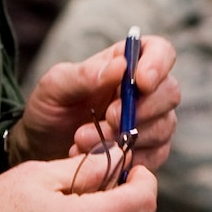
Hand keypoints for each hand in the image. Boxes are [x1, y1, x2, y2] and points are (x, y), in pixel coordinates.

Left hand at [15, 35, 179, 171]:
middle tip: (108, 118)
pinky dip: (128, 158)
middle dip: (142, 109)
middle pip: (170, 92)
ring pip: (164, 126)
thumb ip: (84, 75)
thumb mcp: (55, 86)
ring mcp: (150, 122)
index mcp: (125, 63)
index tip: (141, 82)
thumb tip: (120, 67)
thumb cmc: (50, 109)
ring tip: (85, 141)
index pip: (160, 51)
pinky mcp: (148, 152)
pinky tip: (100, 159)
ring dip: (128, 137)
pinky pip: (156, 155)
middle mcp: (144, 91)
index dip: (158, 64)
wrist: (41, 148)